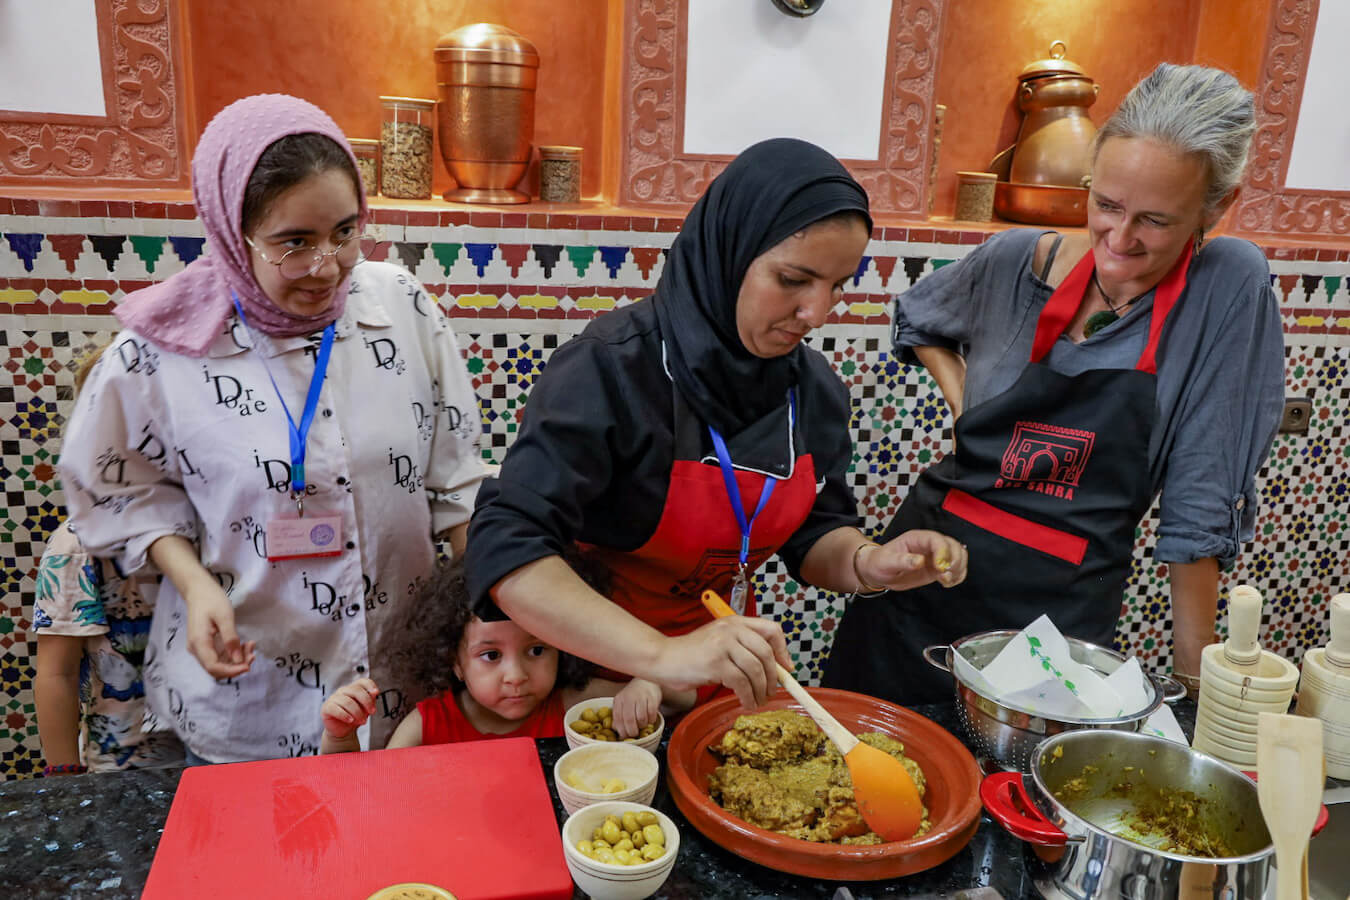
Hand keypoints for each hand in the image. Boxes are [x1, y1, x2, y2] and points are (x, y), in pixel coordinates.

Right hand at [182, 578, 255, 679]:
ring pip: (219, 663)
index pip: (213, 667)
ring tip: (250, 645)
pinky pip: (219, 656)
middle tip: (253, 653)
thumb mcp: (225, 617)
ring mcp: (200, 648)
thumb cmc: (211, 600)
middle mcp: (196, 649)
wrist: (198, 590)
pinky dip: (233, 654)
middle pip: (216, 668)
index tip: (248, 666)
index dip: (231, 671)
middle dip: (236, 666)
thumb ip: (231, 639)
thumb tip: (238, 660)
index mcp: (199, 643)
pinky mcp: (205, 645)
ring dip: (236, 660)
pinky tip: (244, 644)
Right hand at [321, 678, 379, 738]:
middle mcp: (343, 691)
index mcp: (353, 689)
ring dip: (357, 712)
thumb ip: (370, 700)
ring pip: (347, 701)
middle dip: (366, 702)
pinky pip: (335, 709)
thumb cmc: (355, 717)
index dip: (370, 685)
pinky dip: (345, 715)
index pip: (362, 681)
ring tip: (362, 721)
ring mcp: (333, 698)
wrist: (343, 731)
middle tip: (372, 712)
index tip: (376, 693)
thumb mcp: (366, 709)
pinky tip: (350, 720)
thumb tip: (375, 692)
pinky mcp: (327, 708)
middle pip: (356, 690)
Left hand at [612, 678, 662, 738]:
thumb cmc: (633, 696)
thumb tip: (617, 730)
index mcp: (619, 699)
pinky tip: (649, 718)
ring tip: (642, 723)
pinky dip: (651, 720)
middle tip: (634, 733)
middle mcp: (629, 697)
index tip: (624, 736)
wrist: (646, 682)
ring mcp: (641, 697)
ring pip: (641, 718)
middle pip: (629, 719)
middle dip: (632, 731)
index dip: (621, 730)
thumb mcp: (623, 703)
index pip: (617, 718)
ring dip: (642, 725)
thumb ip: (619, 716)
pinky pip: (651, 714)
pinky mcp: (652, 698)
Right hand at [653, 616, 792, 709]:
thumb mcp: (719, 642)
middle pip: (766, 653)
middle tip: (771, 692)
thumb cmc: (691, 654)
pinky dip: (747, 696)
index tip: (786, 669)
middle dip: (773, 678)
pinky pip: (741, 683)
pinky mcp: (715, 662)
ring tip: (757, 702)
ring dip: (761, 691)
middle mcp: (731, 629)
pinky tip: (745, 702)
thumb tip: (773, 669)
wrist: (662, 658)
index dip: (783, 650)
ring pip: (755, 670)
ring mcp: (723, 645)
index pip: (771, 630)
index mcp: (734, 622)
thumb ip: (742, 648)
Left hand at [859, 530, 967, 592]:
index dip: (942, 551)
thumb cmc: (880, 563)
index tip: (939, 566)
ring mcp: (935, 556)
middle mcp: (928, 545)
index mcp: (916, 538)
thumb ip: (903, 561)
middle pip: (953, 545)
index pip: (936, 539)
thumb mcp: (886, 562)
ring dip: (958, 568)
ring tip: (946, 580)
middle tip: (944, 575)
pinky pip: (956, 568)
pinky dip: (958, 575)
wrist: (879, 572)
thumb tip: (919, 561)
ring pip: (959, 555)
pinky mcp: (938, 568)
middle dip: (954, 560)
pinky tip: (948, 582)